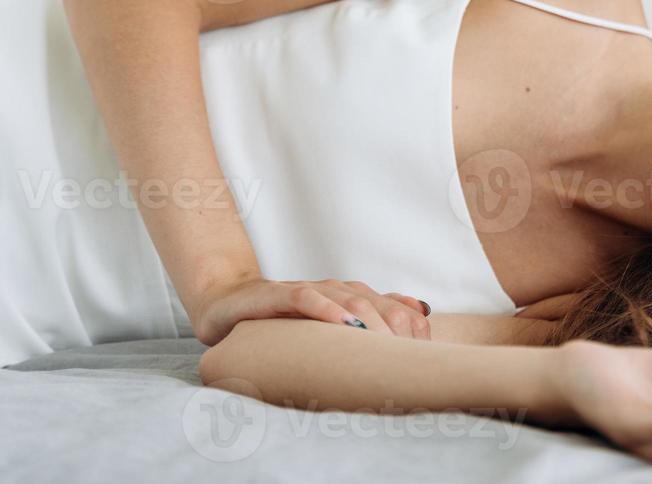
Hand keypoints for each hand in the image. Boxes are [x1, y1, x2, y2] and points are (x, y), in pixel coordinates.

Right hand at [191, 277, 430, 345]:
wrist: (226, 305)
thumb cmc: (281, 324)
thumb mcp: (326, 330)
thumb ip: (370, 321)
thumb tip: (421, 314)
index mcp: (351, 299)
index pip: (394, 309)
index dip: (412, 331)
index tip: (425, 357)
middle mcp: (334, 290)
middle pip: (378, 305)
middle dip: (397, 330)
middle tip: (409, 360)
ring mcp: (307, 290)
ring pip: (347, 299)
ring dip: (369, 321)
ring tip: (385, 344)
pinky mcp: (276, 295)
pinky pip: (305, 297)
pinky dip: (325, 309)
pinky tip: (341, 325)